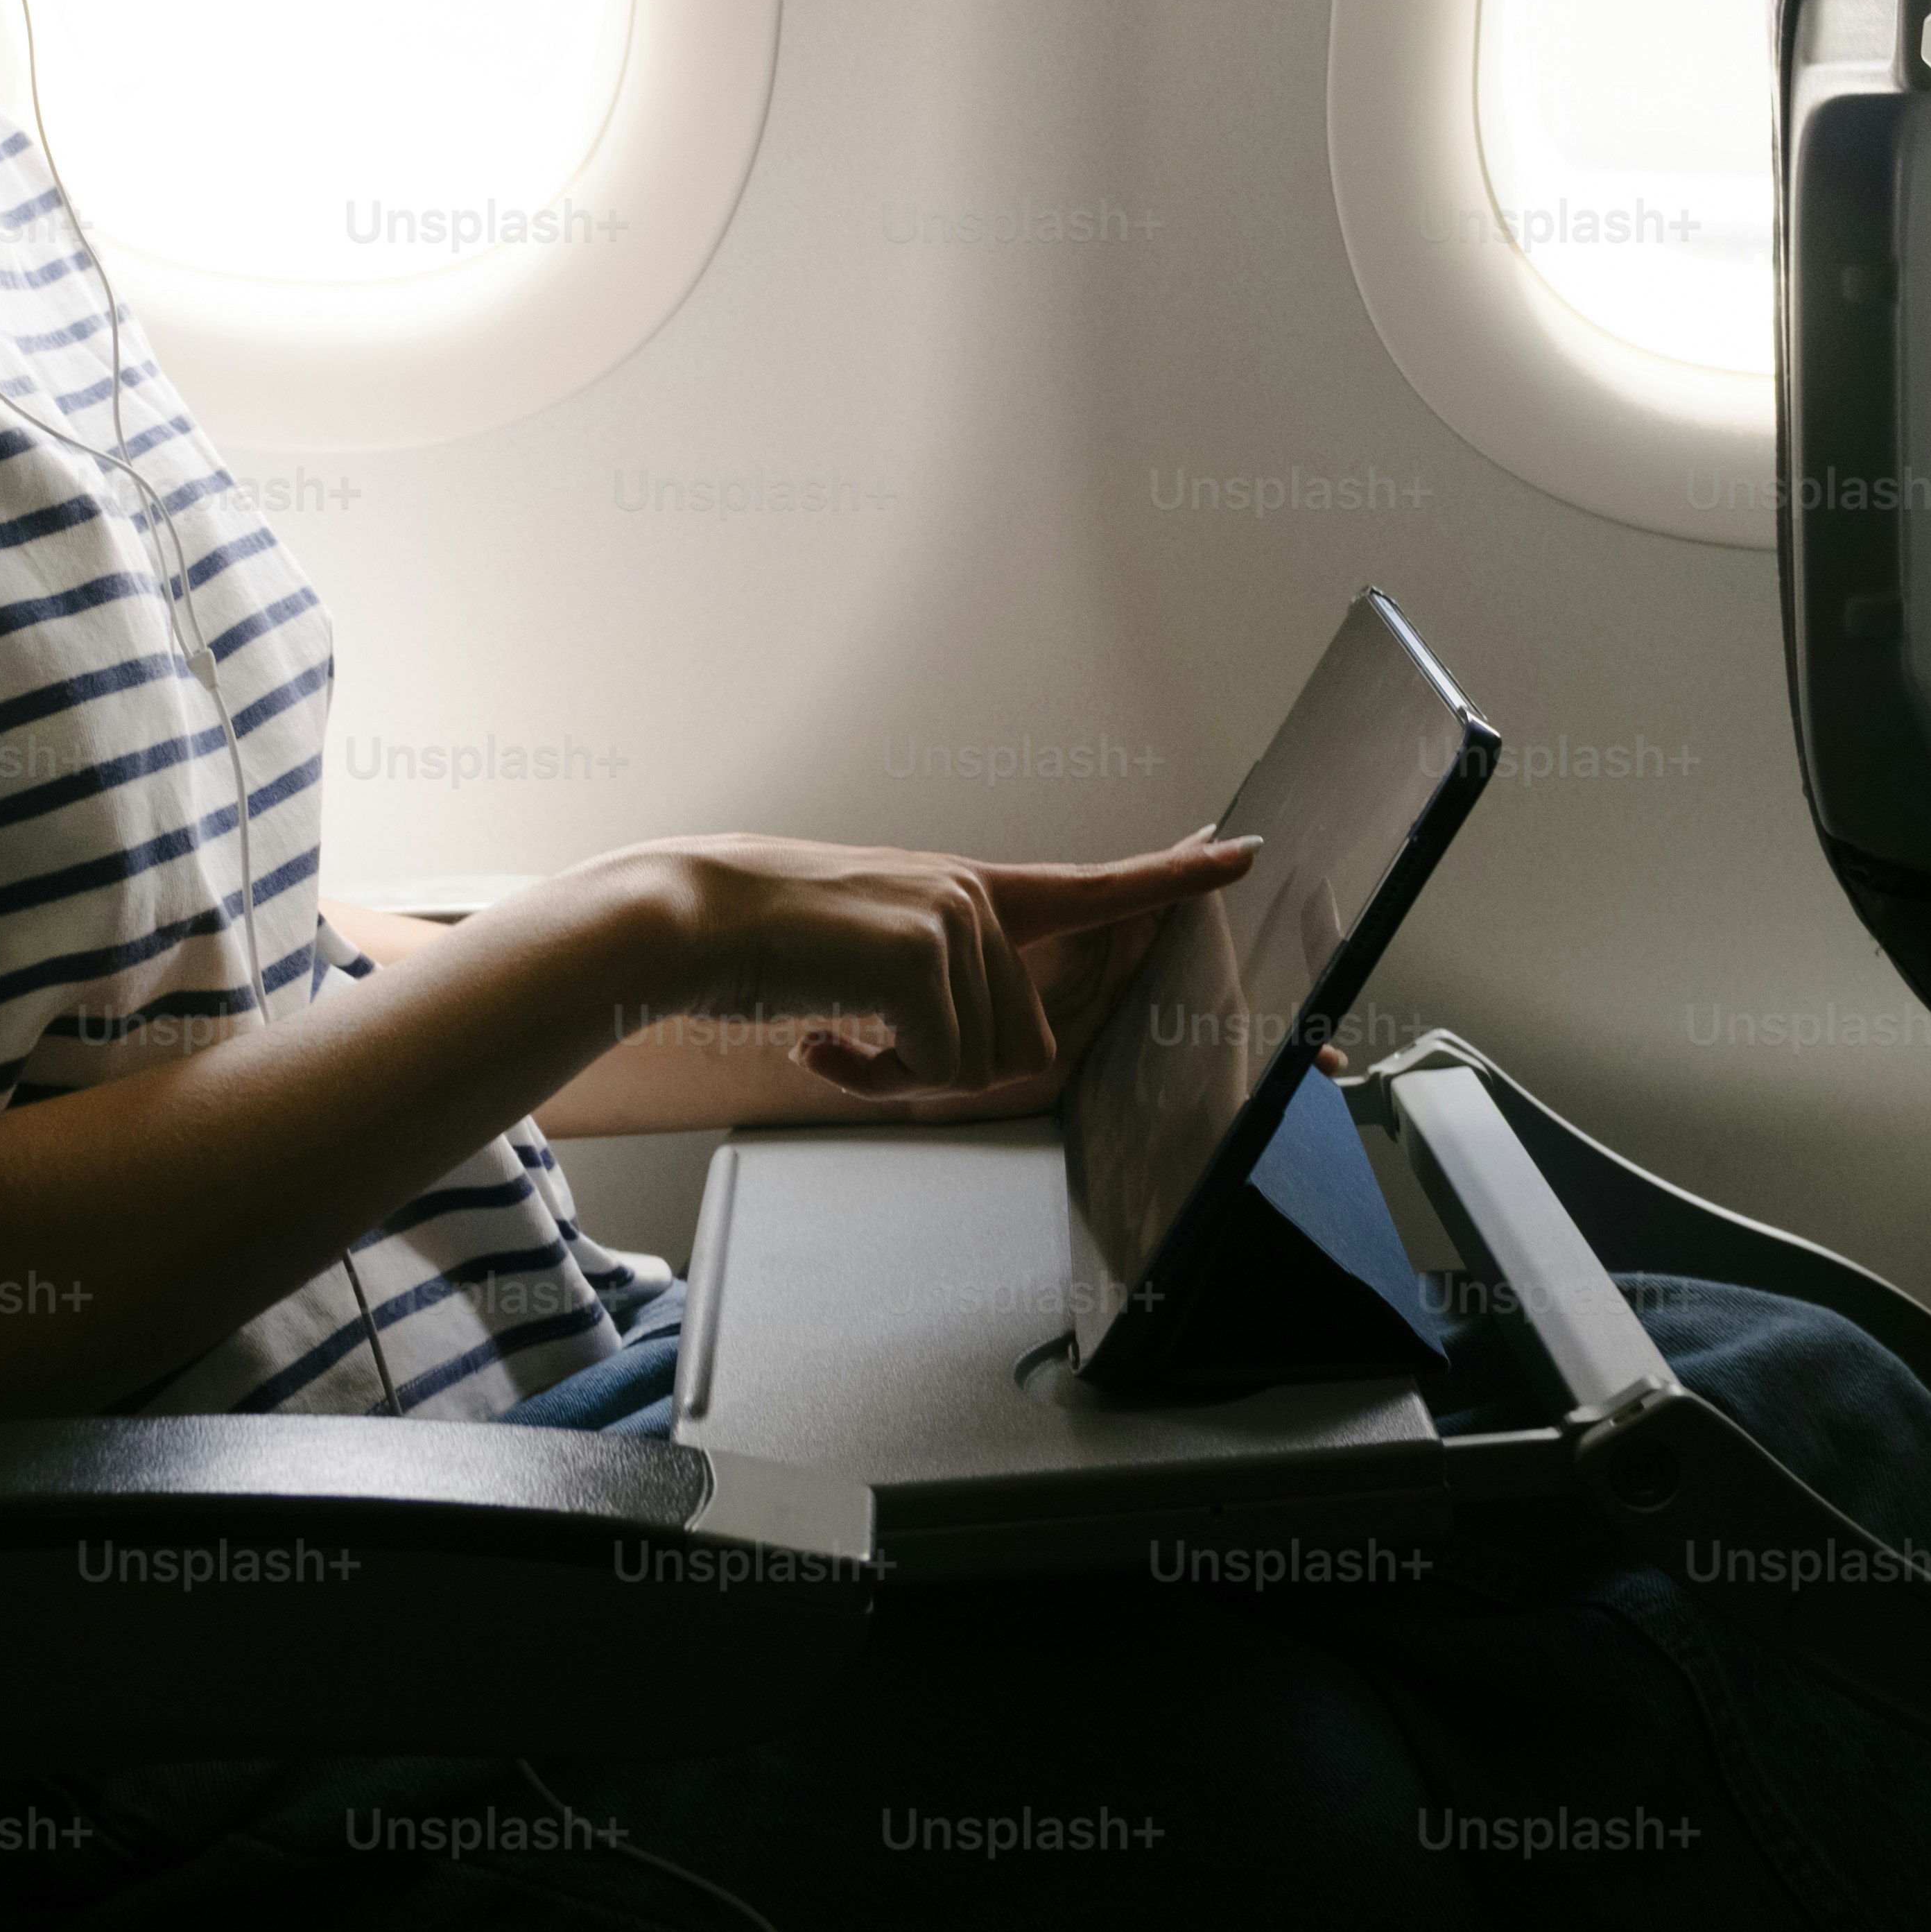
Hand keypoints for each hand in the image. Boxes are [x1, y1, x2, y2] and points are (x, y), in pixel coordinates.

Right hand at [595, 827, 1254, 1120]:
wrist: (690, 921)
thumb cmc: (774, 949)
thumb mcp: (876, 956)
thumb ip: (945, 986)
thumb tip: (990, 1053)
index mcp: (972, 893)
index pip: (1093, 888)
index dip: (1172, 880)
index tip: (1240, 855)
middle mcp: (976, 896)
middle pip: (1020, 1048)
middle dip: (942, 1074)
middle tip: (860, 1045)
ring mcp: (954, 918)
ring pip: (978, 1066)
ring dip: (900, 1076)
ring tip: (836, 1031)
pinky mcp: (922, 952)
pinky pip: (933, 1067)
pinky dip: (874, 1076)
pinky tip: (822, 1036)